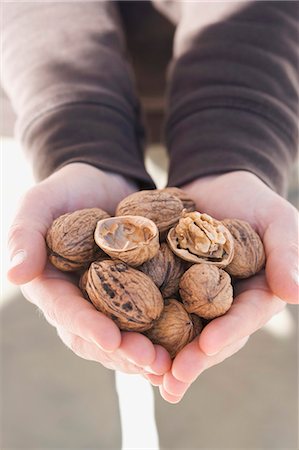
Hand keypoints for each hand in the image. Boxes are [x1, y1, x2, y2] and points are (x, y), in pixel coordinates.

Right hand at [7, 163, 170, 375]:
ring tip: (173, 362)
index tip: (110, 338)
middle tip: (151, 361)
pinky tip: (188, 341)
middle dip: (124, 351)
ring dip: (147, 351)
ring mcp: (108, 301)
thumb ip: (24, 234)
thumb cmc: (67, 189)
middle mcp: (79, 301)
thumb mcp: (40, 203)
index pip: (65, 311)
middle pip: (98, 334)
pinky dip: (166, 331)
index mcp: (52, 286)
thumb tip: (14, 275)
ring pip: (125, 335)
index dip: (86, 326)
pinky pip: (149, 317)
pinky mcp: (135, 292)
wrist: (103, 181)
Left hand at [157, 171, 297, 402]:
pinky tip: (123, 340)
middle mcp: (223, 304)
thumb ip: (287, 253)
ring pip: (180, 330)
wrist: (217, 186)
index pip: (243, 318)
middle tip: (171, 382)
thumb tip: (296, 293)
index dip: (229, 333)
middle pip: (209, 336)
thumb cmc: (255, 202)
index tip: (209, 347)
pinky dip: (142, 323)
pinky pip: (155, 304)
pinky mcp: (168, 284)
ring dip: (163, 354)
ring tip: (144, 374)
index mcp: (253, 295)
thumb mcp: (278, 221)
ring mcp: (194, 296)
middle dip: (192, 359)